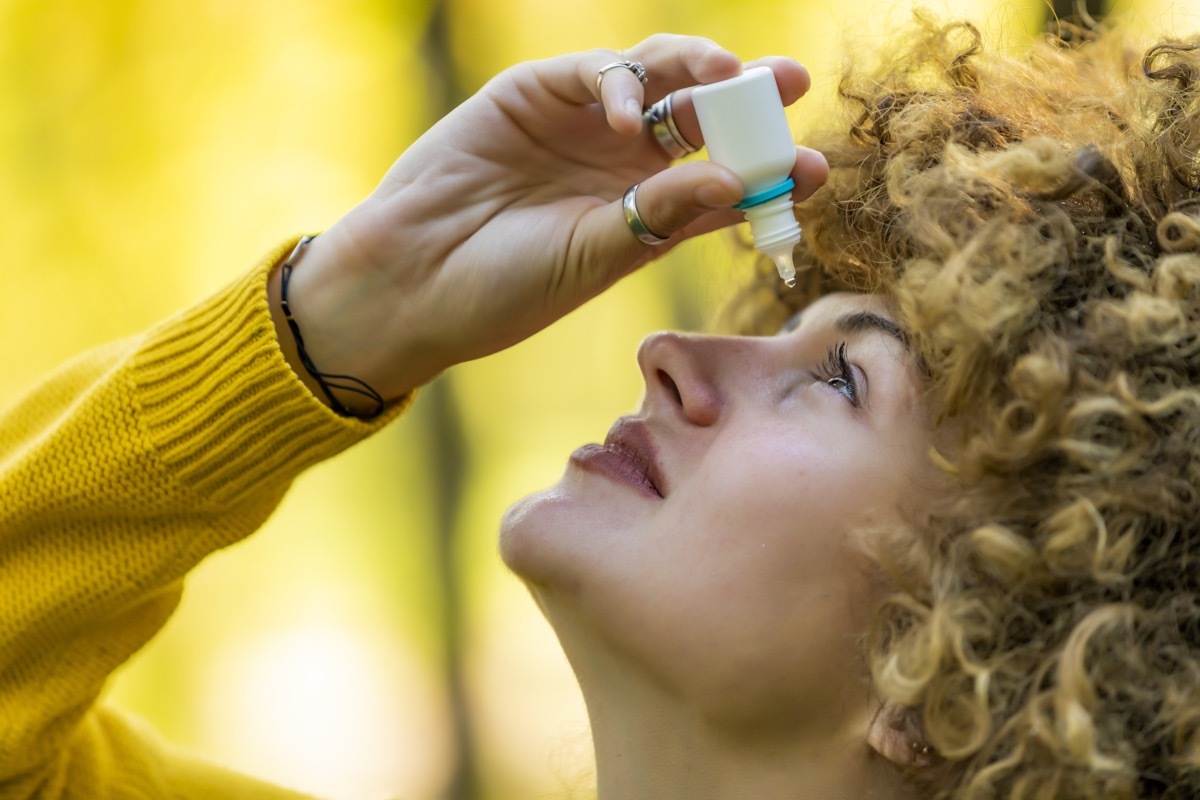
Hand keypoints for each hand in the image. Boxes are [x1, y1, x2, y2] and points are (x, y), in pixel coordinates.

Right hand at [271, 34, 829, 405]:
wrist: (412, 280)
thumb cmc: (503, 290)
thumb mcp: (595, 259)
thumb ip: (661, 217)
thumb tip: (738, 181)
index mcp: (643, 216)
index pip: (721, 181)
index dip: (766, 168)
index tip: (813, 168)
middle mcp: (621, 165)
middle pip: (701, 118)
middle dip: (745, 99)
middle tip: (788, 84)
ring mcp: (581, 126)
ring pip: (659, 79)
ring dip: (696, 72)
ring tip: (725, 78)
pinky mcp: (536, 94)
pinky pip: (599, 72)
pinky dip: (624, 85)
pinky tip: (632, 120)